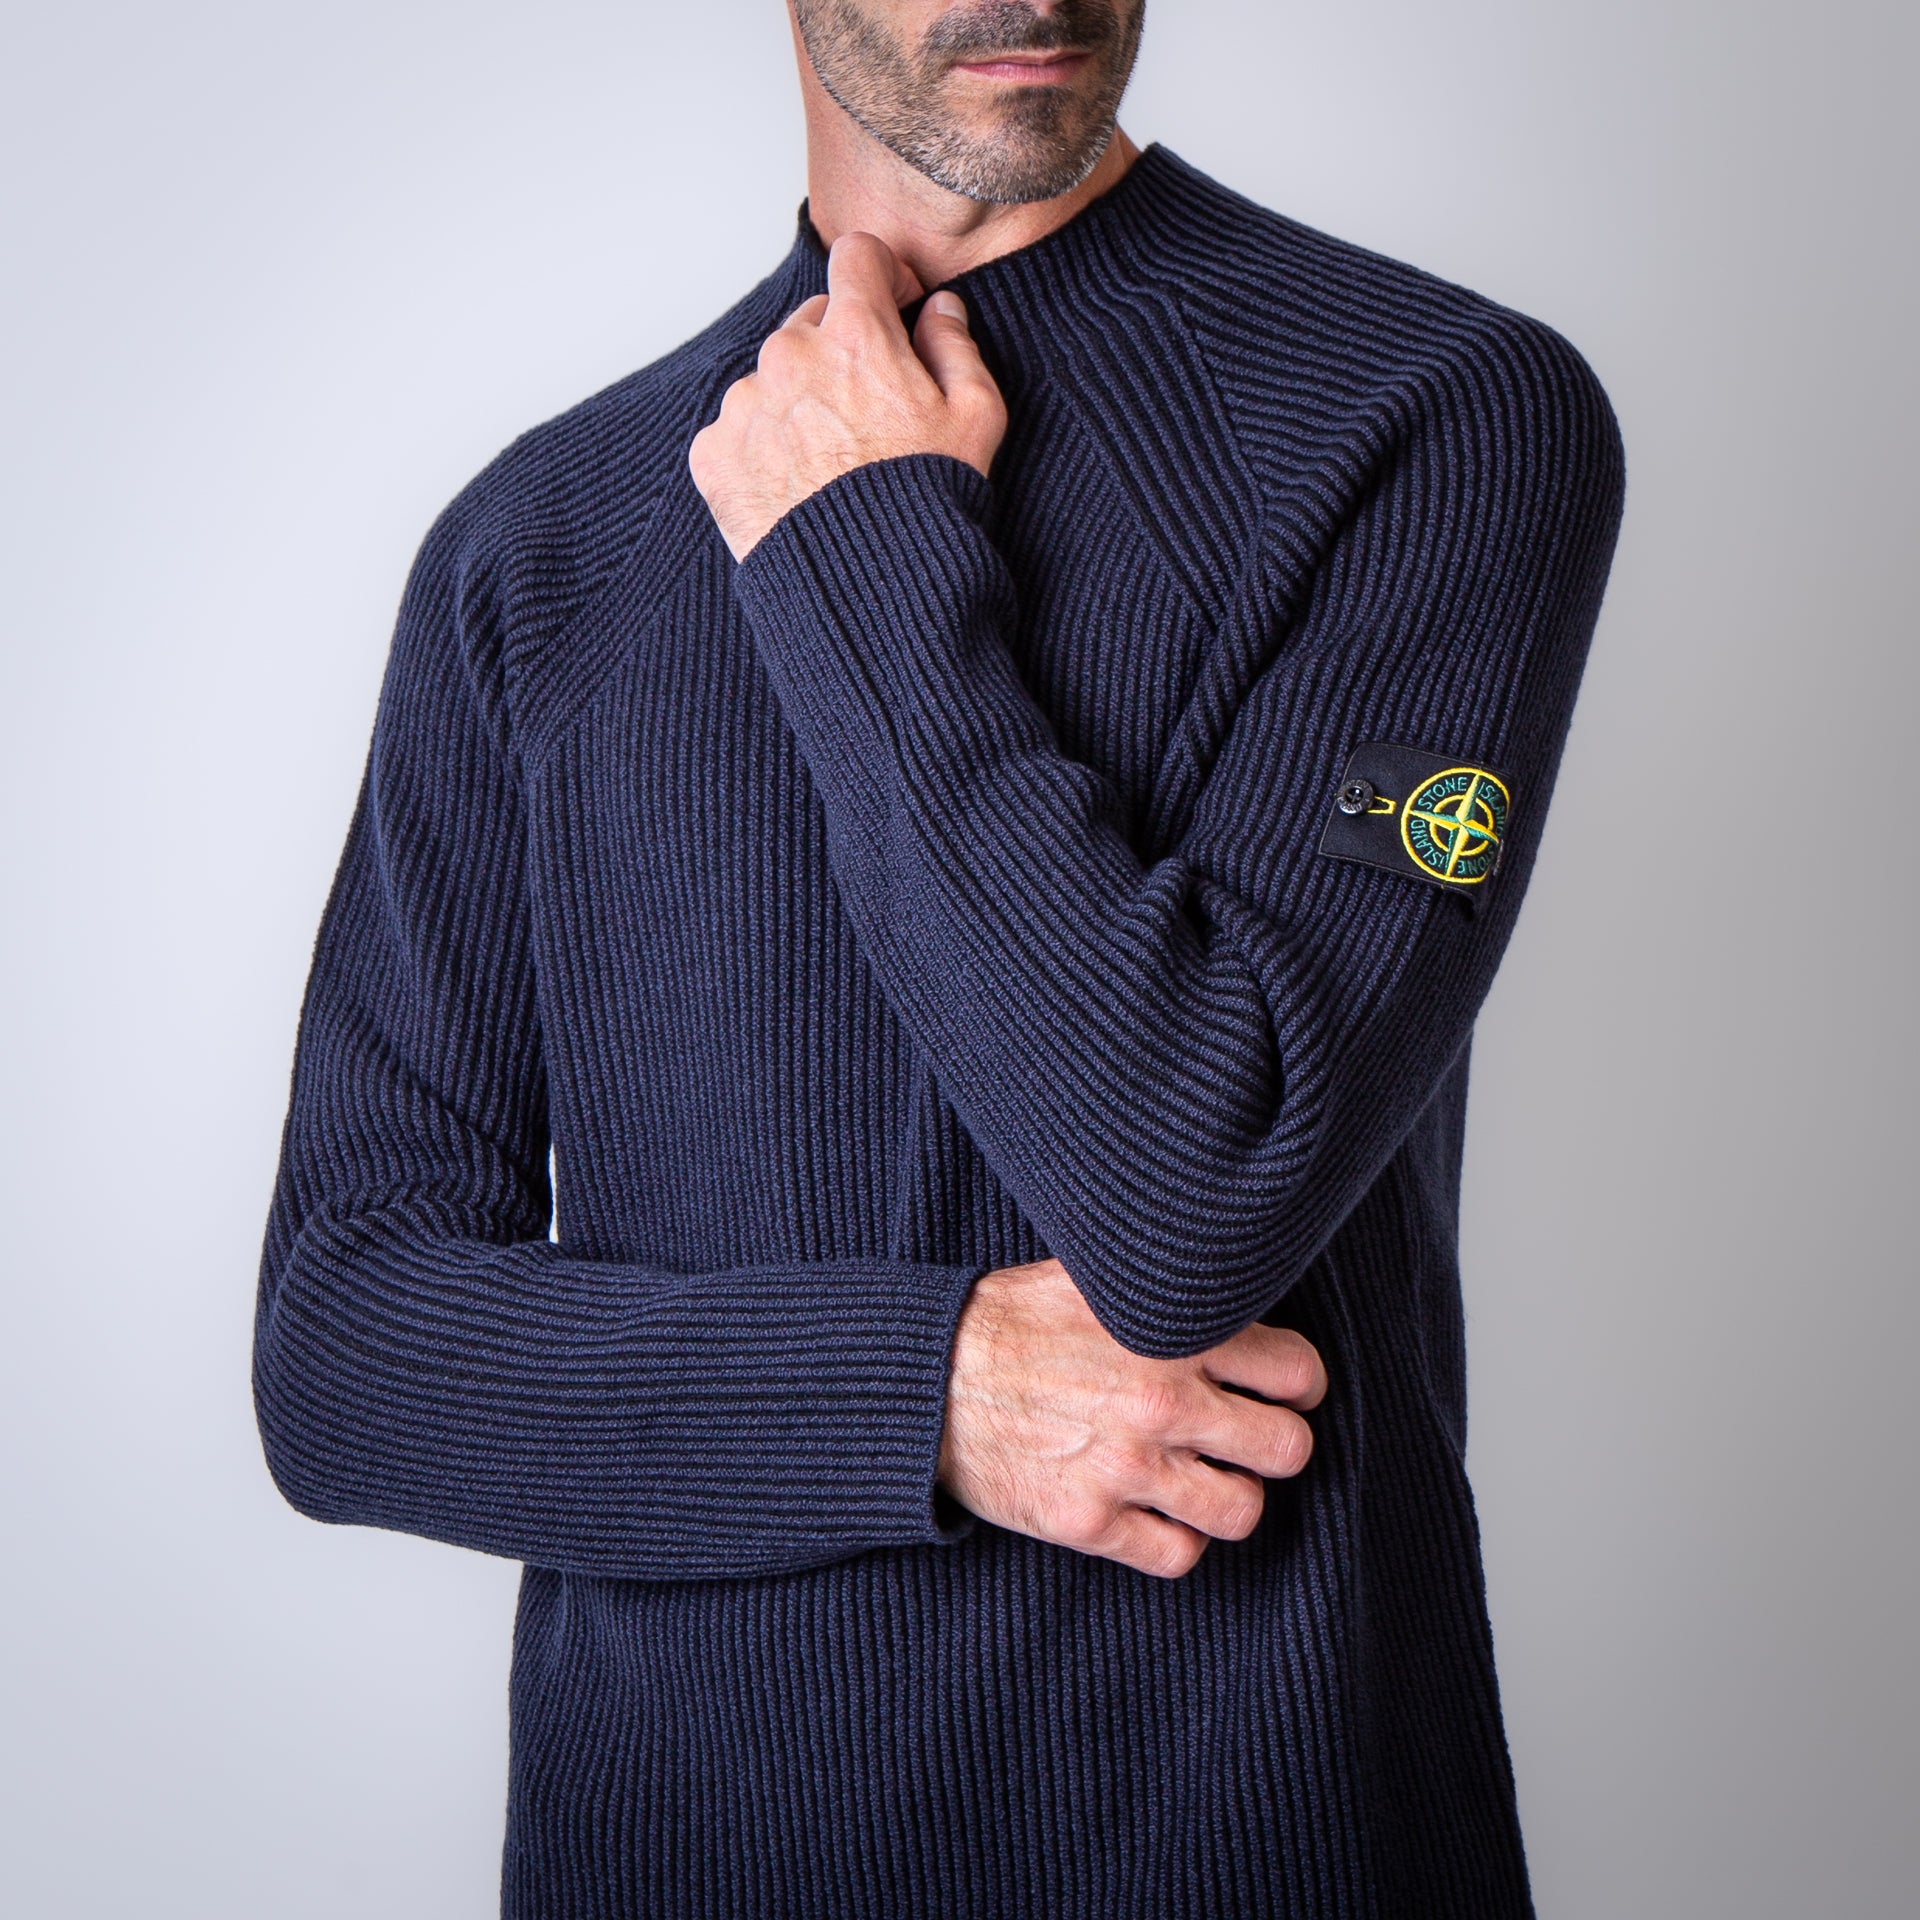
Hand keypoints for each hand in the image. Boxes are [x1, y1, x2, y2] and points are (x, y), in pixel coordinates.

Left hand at [688, 231, 1008, 560]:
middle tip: (866, 412)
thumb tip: (939, 308)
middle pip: (810, 322)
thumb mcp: (976, 420)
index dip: (879, 278)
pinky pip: (737, 431)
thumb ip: (957, 347)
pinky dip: (762, 448)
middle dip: (838, 350)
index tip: (890, 309)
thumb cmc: (928, 505)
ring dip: (797, 402)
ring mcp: (745, 404)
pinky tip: (796, 487)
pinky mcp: (714, 452)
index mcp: (856, 335)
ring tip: (830, 463)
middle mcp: (789, 355)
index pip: (856, 255)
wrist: (868, 589)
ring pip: (771, 378)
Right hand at [938, 1258, 1327, 1579]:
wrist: (927, 1378)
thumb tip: (1232, 1277)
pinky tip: (1157, 1511)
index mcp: (1172, 1333)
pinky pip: (1179, 1556)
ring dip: (1229, 1496)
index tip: (1283, 1391)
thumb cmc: (1011, 1318)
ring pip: (1242, 1511)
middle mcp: (1160, 1402)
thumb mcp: (1095, 1276)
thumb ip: (1169, 1288)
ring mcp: (1127, 1467)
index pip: (1296, 1372)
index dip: (1298, 1384)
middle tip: (1248, 1438)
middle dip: (1275, 1444)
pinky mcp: (1090, 1521)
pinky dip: (1177, 1539)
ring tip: (1205, 1478)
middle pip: (1287, 1449)